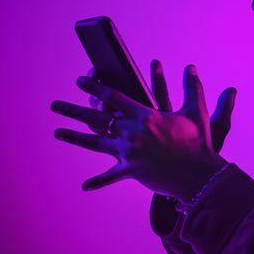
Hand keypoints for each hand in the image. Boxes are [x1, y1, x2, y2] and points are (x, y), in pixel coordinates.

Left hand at [51, 62, 236, 198]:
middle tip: (55, 105)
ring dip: (75, 137)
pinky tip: (84, 185)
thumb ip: (192, 88)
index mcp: (144, 116)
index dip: (95, 88)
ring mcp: (129, 153)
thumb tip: (191, 67)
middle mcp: (131, 133)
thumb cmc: (198, 142)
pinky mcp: (131, 171)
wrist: (198, 173)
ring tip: (57, 131)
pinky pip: (110, 176)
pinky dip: (98, 181)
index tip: (80, 81)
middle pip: (96, 118)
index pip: (114, 98)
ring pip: (95, 143)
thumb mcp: (196, 112)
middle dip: (74, 111)